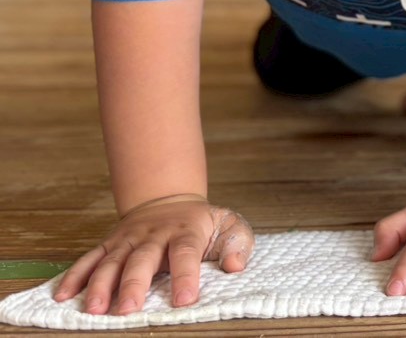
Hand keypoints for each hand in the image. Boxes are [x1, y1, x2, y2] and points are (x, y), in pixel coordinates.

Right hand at [53, 194, 253, 315]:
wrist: (169, 200)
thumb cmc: (202, 223)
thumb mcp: (228, 225)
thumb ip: (237, 243)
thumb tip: (235, 265)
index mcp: (186, 231)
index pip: (187, 253)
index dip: (186, 276)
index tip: (185, 300)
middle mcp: (154, 235)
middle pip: (142, 259)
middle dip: (133, 284)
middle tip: (128, 310)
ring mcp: (128, 239)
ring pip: (111, 261)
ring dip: (100, 285)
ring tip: (93, 309)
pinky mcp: (109, 244)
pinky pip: (89, 259)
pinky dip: (75, 276)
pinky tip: (63, 296)